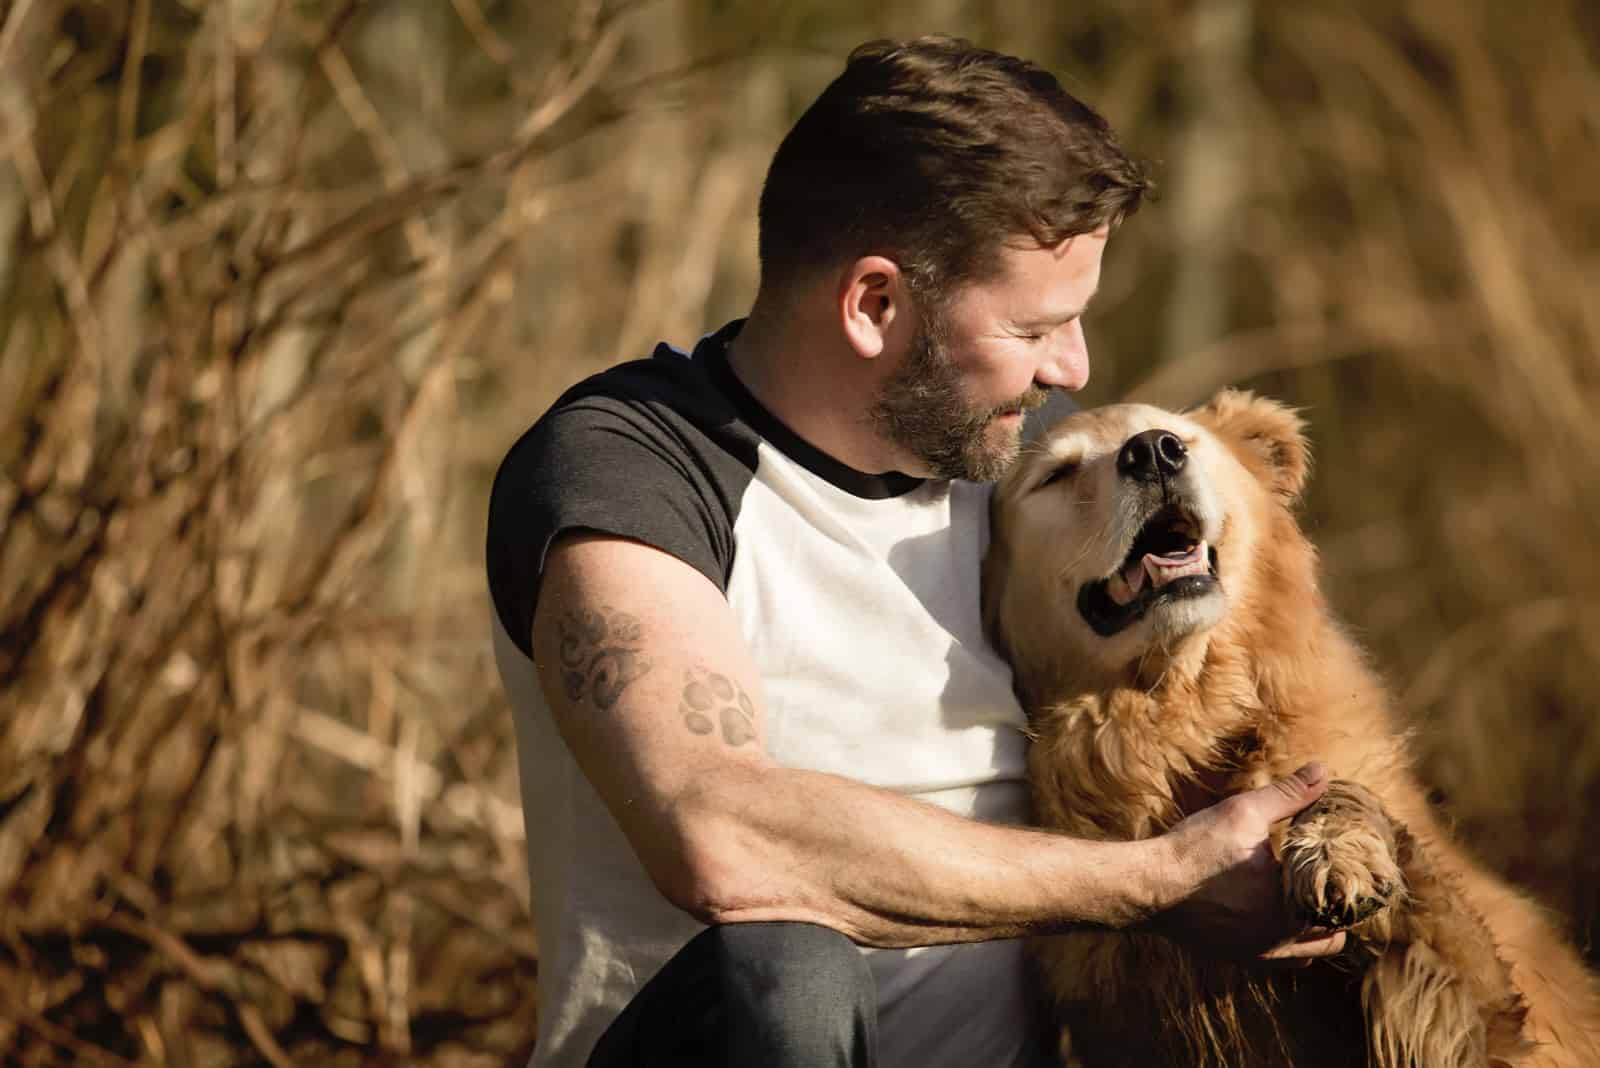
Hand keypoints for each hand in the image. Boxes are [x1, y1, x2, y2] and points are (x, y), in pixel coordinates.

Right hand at [1146, 763, 1348, 963]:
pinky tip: (1273, 914)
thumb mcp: (1243, 813)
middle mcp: (1281, 940)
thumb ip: (1288, 795)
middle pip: (1333, 936)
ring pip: (1309, 953)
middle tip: (1325, 882)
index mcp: (1292, 906)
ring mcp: (1259, 954)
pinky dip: (1286, 941)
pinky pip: (1279, 959)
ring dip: (1313, 931)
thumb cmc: (1195, 849)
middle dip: (1333, 911)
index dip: (1348, 884)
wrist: (1148, 886)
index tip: (1344, 865)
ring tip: (1304, 901)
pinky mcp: (1237, 958)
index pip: (1342, 904)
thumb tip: (1322, 770)